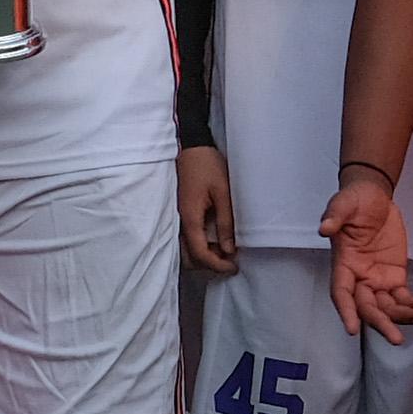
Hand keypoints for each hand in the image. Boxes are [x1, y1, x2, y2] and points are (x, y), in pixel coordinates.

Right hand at [176, 144, 238, 274]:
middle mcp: (180, 222)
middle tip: (231, 262)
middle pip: (190, 257)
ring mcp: (179, 218)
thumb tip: (229, 249)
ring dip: (205, 255)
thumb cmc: (207, 165)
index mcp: (189, 218)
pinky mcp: (182, 213)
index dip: (217, 265)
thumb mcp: (223, 192)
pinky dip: (201, 245)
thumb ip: (225, 222)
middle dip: (210, 264)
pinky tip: (216, 239)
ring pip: (187, 249)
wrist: (191, 146)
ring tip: (226, 251)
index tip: (234, 267)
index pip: (200, 254)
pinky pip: (188, 237)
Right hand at [323, 174, 412, 340]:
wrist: (375, 196)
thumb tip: (324, 228)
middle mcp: (359, 278)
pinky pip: (404, 297)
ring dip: (404, 316)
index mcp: (343, 264)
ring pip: (388, 307)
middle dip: (382, 324)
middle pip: (368, 308)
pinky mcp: (395, 277)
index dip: (346, 312)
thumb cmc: (355, 200)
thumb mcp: (343, 204)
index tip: (352, 330)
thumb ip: (335, 216)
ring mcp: (377, 280)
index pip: (342, 293)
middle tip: (396, 338)